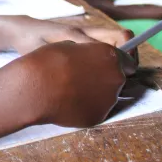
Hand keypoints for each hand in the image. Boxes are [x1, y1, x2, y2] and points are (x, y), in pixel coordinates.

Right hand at [15, 40, 133, 127]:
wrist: (35, 88)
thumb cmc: (48, 61)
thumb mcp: (70, 45)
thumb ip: (88, 53)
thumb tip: (89, 59)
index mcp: (110, 56)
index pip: (126, 60)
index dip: (113, 62)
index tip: (102, 65)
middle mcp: (116, 77)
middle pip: (118, 78)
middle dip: (104, 78)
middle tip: (82, 78)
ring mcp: (110, 99)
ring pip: (108, 96)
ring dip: (95, 93)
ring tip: (71, 91)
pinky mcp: (100, 116)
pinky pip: (97, 109)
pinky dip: (86, 106)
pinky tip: (69, 102)